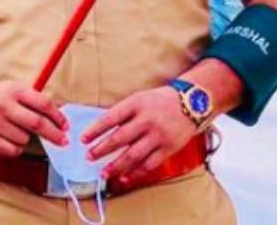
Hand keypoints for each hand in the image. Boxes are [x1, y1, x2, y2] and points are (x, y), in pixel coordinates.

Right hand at [0, 80, 68, 157]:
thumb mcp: (14, 89)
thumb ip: (34, 100)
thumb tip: (59, 118)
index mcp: (14, 90)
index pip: (43, 104)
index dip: (58, 117)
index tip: (65, 126)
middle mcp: (3, 105)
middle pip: (37, 124)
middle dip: (54, 134)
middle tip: (64, 141)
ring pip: (24, 139)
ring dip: (27, 139)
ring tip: (17, 130)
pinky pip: (12, 150)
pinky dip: (16, 148)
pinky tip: (10, 139)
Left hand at [81, 86, 197, 183]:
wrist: (192, 102)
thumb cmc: (161, 100)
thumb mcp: (140, 98)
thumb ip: (124, 113)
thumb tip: (102, 130)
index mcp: (137, 104)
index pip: (111, 118)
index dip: (95, 130)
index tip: (83, 139)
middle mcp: (147, 119)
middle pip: (119, 138)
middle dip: (101, 150)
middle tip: (89, 157)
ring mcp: (158, 135)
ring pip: (133, 155)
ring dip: (116, 166)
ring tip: (104, 173)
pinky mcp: (168, 148)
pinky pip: (149, 164)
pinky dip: (135, 173)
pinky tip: (125, 177)